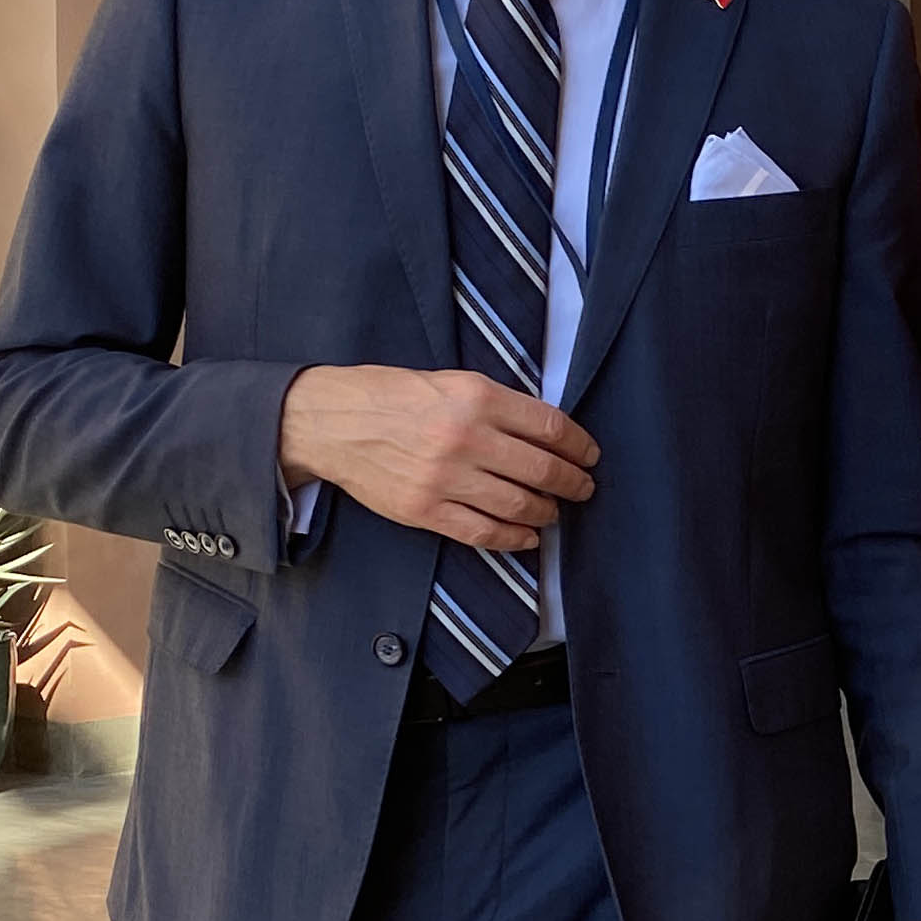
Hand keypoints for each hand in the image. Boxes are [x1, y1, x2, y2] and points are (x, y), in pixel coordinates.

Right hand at [278, 366, 595, 553]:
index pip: (551, 428)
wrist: (330, 421)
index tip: (590, 455)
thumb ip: (498, 405)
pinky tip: (528, 536)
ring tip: (555, 511)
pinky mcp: (424, 510)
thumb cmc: (392, 395)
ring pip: (519, 505)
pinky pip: (483, 532)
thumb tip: (547, 432)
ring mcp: (444, 478)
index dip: (580, 446)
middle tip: (583, 487)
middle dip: (573, 483)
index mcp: (477, 398)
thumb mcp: (452, 381)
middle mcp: (465, 438)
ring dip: (548, 512)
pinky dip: (514, 538)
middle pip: (542, 470)